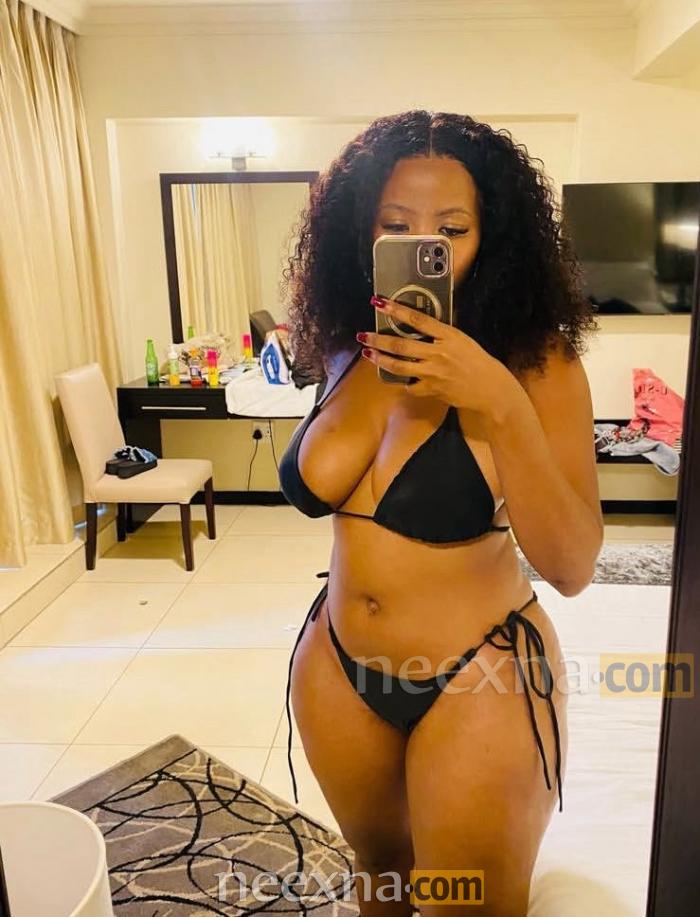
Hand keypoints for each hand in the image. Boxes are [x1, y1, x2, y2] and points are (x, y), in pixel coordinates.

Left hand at [358, 295, 513, 418]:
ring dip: (380, 359)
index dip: (396, 310)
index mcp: (448, 335)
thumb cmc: (477, 362)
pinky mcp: (432, 389)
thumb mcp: (462, 341)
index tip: (380, 303)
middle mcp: (439, 353)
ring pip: (399, 366)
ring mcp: (434, 373)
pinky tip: (399, 378)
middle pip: (401, 344)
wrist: (490, 388)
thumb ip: (441, 334)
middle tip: (363, 335)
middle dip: (378, 339)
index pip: (417, 318)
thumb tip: (418, 325)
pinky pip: (410, 385)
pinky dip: (404, 382)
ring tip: (368, 353)